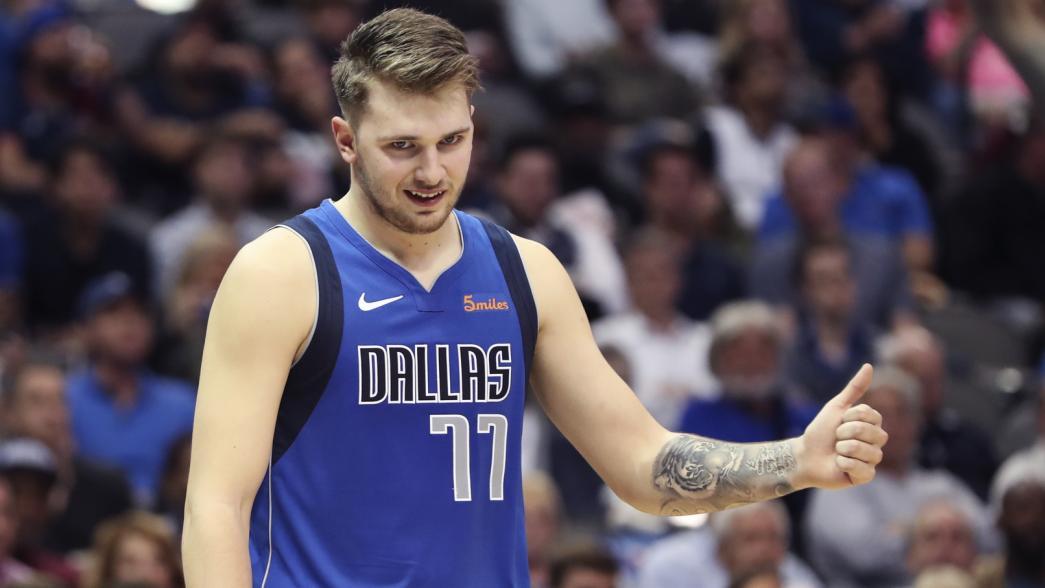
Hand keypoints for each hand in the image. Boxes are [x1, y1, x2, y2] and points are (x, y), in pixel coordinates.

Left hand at [795, 364, 887, 489]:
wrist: (804, 455)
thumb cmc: (820, 431)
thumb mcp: (836, 407)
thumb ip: (854, 388)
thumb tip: (869, 365)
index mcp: (872, 425)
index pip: (873, 415)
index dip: (851, 417)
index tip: (839, 421)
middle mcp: (876, 442)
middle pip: (873, 433)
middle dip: (846, 433)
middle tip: (835, 438)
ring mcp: (871, 460)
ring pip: (870, 452)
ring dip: (844, 449)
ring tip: (836, 451)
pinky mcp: (865, 476)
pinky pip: (864, 469)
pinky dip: (845, 464)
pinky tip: (839, 464)